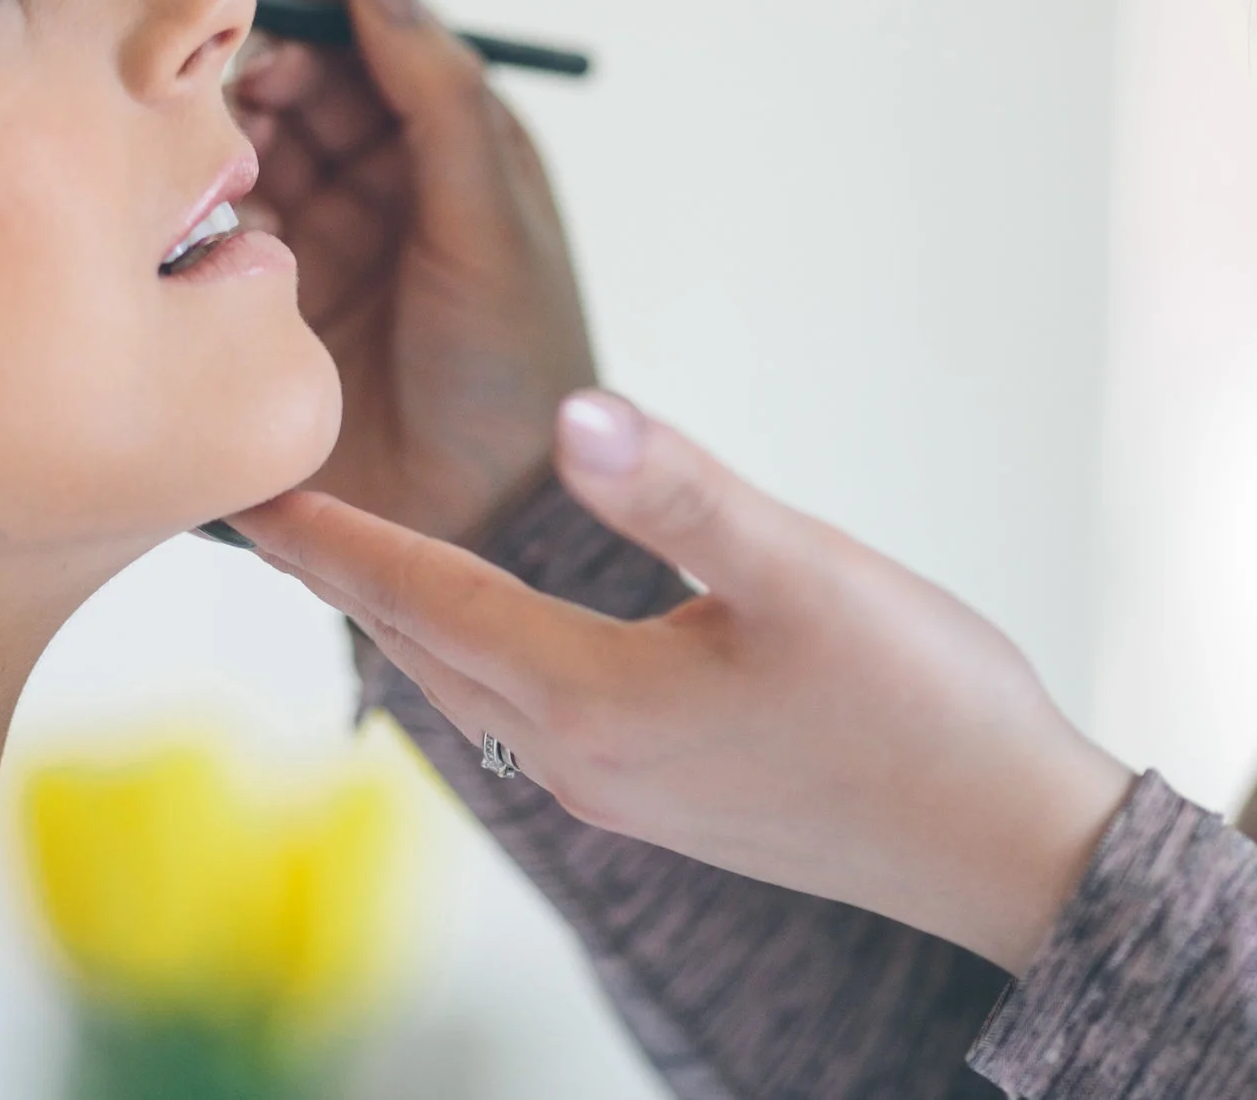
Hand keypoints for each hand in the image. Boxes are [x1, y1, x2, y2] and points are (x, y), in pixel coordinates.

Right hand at [230, 0, 595, 544]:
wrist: (485, 525)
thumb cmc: (516, 371)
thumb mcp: (489, 217)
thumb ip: (433, 88)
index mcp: (446, 146)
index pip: (366, 39)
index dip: (319, 6)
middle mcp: (376, 185)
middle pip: (293, 86)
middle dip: (259, 70)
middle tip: (238, 89)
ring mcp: (315, 244)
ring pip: (244, 153)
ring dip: (224, 142)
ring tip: (223, 162)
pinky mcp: (260, 305)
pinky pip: (210, 235)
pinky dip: (199, 218)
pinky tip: (207, 231)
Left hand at [235, 390, 1136, 975]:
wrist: (1008, 845)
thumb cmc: (922, 706)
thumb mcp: (804, 572)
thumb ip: (677, 489)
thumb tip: (571, 410)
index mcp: (595, 698)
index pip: (423, 600)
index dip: (332, 539)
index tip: (248, 491)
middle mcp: (582, 758)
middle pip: (423, 651)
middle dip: (343, 578)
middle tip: (265, 507)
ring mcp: (619, 789)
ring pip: (470, 687)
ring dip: (405, 618)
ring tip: (351, 553)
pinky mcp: (663, 795)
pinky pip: (523, 713)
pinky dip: (474, 651)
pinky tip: (487, 620)